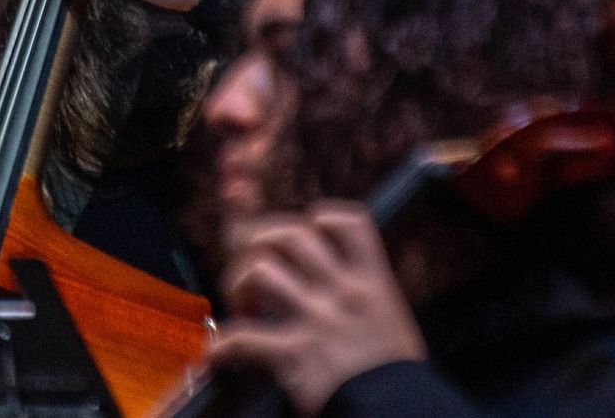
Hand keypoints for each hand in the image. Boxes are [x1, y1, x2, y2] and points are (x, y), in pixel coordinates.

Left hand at [207, 202, 426, 415]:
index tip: (305, 229)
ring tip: (240, 301)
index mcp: (372, 282)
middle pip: (291, 234)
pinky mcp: (294, 355)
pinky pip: (243, 339)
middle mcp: (342, 292)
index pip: (348, 222)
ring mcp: (316, 320)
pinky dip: (222, 345)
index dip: (320, 216)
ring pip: (262, 271)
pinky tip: (217, 353)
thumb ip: (368, 299)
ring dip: (239, 281)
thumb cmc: (398, 377)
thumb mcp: (394, 321)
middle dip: (261, 240)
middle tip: (251, 257)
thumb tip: (341, 291)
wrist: (397, 410)